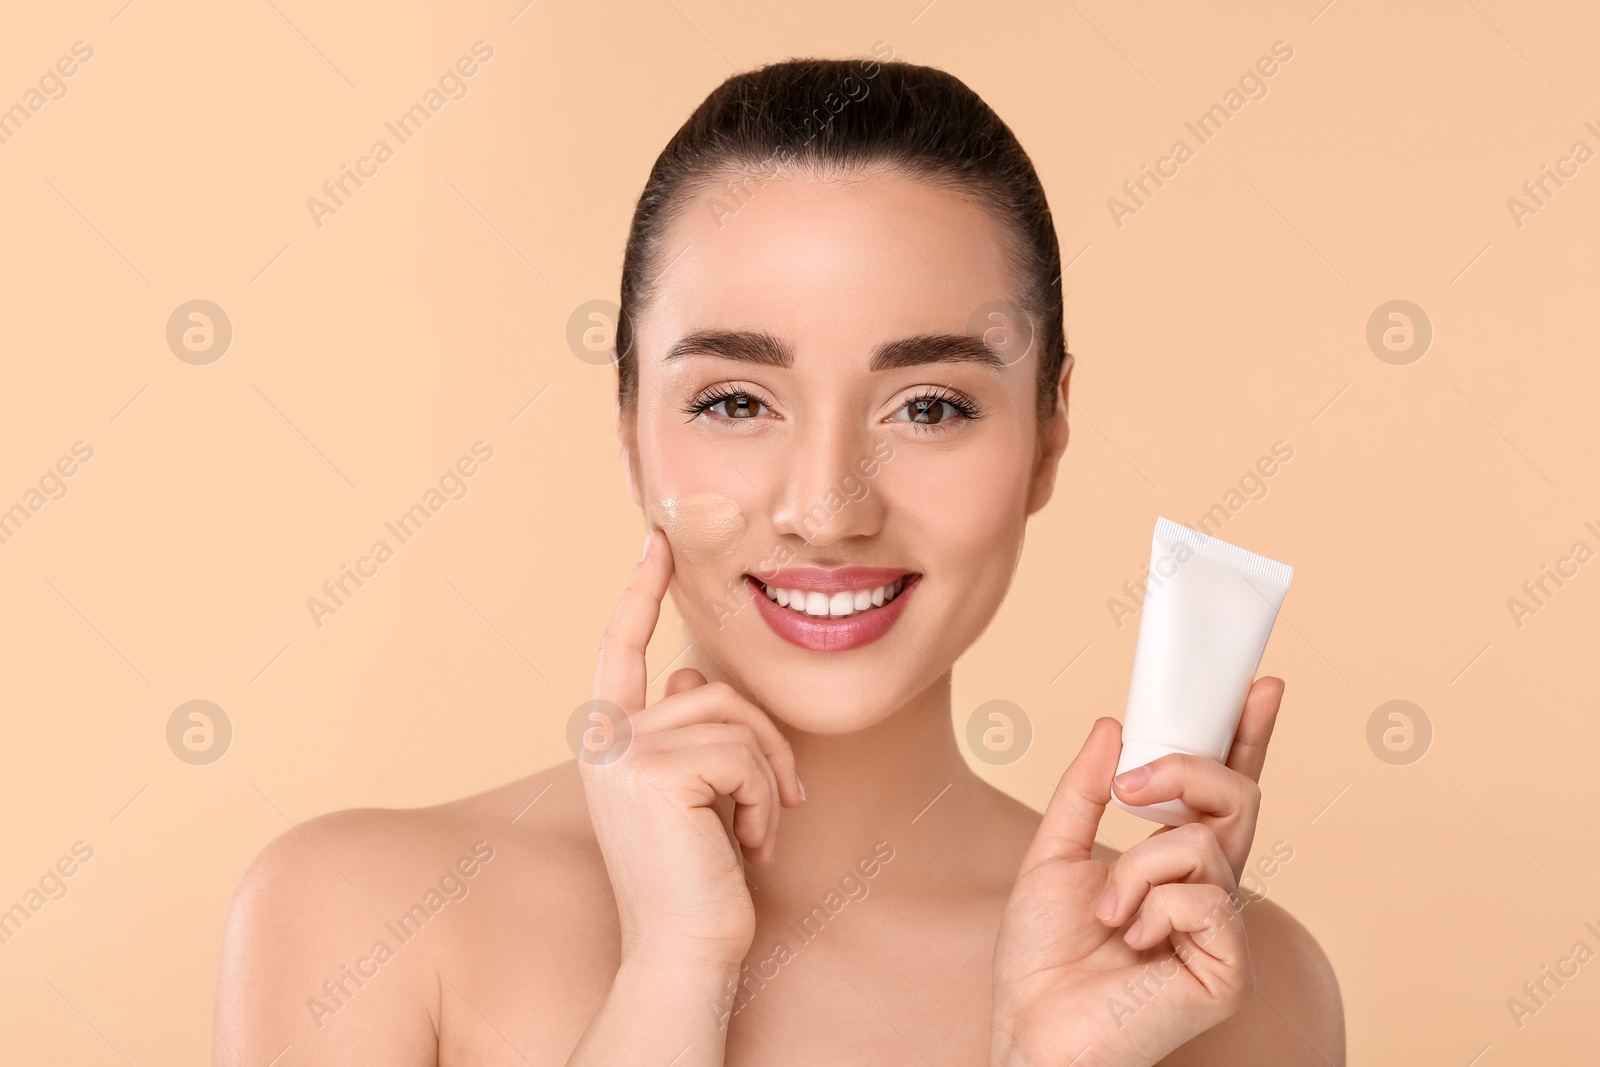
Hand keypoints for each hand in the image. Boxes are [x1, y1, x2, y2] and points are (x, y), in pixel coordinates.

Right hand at [580, 528, 805, 974]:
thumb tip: (683, 677)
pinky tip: (751, 846)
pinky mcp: (655, 773)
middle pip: (711, 689)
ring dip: (768, 780)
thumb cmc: (697, 878)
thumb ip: (682, 730)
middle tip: (782, 804)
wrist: (684, 951)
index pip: (621, 648)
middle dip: (764, 743)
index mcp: (606, 740)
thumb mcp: (688, 793)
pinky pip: (744, 754)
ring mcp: (624, 754)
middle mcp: (604, 740)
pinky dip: (765, 801)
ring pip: (734, 720)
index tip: (656, 539)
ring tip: (758, 834)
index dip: (639, 592)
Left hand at [990, 679, 1283, 1066]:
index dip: (1247, 738)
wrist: (1032, 1025)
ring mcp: (1224, 931)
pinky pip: (1203, 898)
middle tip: (1129, 791)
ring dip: (1138, 868)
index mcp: (1177, 864)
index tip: (1261, 685)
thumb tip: (1113, 725)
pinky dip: (1152, 908)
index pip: (1225, 791)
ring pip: (1207, 845)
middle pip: (1238, 799)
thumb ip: (1086, 791)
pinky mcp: (1228, 970)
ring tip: (1109, 915)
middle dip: (1186, 773)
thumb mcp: (1054, 853)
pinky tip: (1132, 944)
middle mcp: (1210, 892)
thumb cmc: (1044, 956)